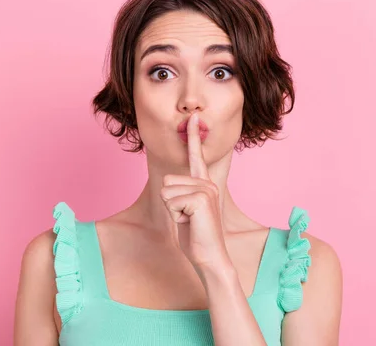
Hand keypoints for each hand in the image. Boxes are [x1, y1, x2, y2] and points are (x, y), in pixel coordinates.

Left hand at [159, 112, 231, 272]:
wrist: (210, 257)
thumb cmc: (196, 237)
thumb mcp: (185, 212)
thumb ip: (180, 195)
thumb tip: (168, 185)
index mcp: (203, 184)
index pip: (196, 156)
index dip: (194, 136)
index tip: (193, 117)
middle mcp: (206, 183)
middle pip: (167, 181)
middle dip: (169, 203)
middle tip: (187, 218)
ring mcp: (205, 190)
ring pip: (166, 191)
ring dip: (172, 210)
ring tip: (189, 221)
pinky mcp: (200, 198)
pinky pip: (170, 202)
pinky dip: (175, 216)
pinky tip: (190, 223)